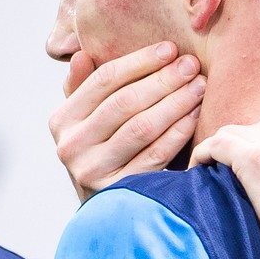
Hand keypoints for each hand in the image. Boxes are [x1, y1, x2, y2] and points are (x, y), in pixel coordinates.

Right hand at [51, 42, 203, 199]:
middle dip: (163, 80)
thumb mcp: (85, 120)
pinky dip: (178, 132)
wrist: (106, 209)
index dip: (140, 61)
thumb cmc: (101, 152)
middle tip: (191, 65)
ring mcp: (94, 171)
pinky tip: (194, 116)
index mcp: (61, 121)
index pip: (103, 81)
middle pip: (124, 102)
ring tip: (198, 86)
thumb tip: (82, 55)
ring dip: (175, 103)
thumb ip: (83, 88)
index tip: (170, 49)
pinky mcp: (120, 190)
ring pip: (142, 127)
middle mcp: (71, 146)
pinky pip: (156, 155)